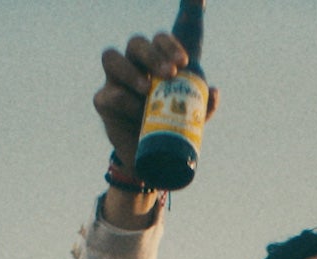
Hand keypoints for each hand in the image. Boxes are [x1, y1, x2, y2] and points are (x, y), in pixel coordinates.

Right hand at [92, 32, 218, 226]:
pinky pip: (110, 95)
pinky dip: (125, 101)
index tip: (183, 62)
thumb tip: (214, 92)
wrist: (151, 160)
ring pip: (111, 58)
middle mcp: (133, 65)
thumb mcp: (191, 118)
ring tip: (146, 89)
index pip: (159, 41)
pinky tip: (139, 113)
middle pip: (136, 44)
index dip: (169, 46)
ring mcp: (114, 81)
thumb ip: (203, 104)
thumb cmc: (171, 128)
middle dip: (153, 55)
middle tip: (170, 73)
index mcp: (155, 62)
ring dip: (130, 71)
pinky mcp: (103, 101)